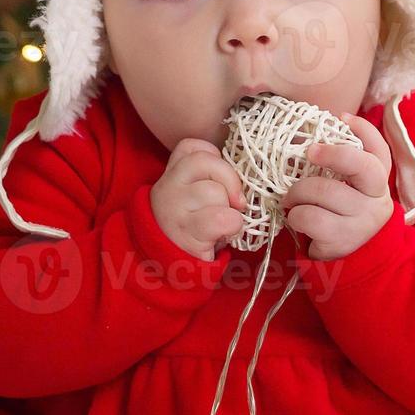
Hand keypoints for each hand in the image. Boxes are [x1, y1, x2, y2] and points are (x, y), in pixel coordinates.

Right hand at [150, 139, 245, 261]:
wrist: (173, 267)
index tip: (219, 180)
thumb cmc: (194, 226)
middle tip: (234, 202)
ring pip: (216, 191)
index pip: (194, 147)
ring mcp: (174, 208)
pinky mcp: (187, 231)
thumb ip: (211, 177)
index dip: (217, 160)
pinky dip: (233, 226)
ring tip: (221, 223)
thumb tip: (247, 174)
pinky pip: (223, 217)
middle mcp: (168, 186)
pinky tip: (224, 234)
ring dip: (230, 209)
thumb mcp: (195, 195)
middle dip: (230, 183)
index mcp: (171, 173)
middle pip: (207, 163)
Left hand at [281, 112, 394, 260]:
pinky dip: (294, 215)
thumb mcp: (350, 187)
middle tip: (309, 151)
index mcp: (378, 180)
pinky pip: (308, 216)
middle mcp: (376, 198)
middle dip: (331, 153)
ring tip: (291, 198)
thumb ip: (339, 165)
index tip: (342, 118)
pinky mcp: (342, 240)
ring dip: (297, 192)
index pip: (379, 149)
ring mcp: (361, 220)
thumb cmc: (343, 212)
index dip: (363, 130)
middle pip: (359, 165)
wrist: (354, 258)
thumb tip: (305, 136)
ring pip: (322, 190)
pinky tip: (297, 218)